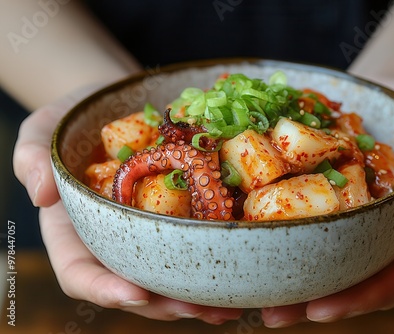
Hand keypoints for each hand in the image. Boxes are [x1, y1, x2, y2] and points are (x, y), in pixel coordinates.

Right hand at [13, 88, 242, 323]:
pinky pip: (195, 243)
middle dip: (164, 304)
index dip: (105, 289)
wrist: (113, 104)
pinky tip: (243, 271)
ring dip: (197, 297)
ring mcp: (148, 231)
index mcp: (77, 231)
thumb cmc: (72, 119)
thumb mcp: (41, 131)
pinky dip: (217, 261)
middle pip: (134, 285)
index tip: (136, 294)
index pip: (81, 273)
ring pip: (169, 275)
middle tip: (196, 309)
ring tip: (227, 308)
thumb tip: (42, 194)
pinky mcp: (178, 214)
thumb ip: (31, 157)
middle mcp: (115, 239)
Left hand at [260, 78, 393, 326]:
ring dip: (295, 286)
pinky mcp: (335, 206)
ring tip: (255, 299)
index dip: (367, 297)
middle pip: (360, 280)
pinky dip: (285, 244)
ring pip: (332, 263)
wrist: (389, 93)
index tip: (323, 309)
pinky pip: (312, 229)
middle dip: (318, 302)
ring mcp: (361, 222)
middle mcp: (390, 233)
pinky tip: (253, 249)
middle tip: (274, 315)